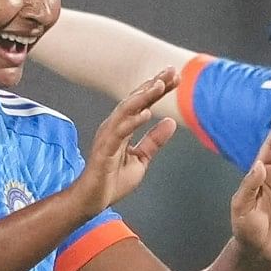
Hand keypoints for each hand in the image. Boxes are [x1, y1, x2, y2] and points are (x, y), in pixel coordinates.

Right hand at [70, 69, 179, 215]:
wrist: (93, 200)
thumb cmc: (112, 180)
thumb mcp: (141, 159)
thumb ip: (154, 141)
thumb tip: (171, 122)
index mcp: (124, 127)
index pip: (144, 103)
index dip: (159, 89)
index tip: (177, 77)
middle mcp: (115, 126)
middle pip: (136, 100)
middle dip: (153, 84)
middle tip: (171, 71)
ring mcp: (108, 136)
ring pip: (126, 110)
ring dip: (143, 96)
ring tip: (159, 85)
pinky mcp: (105, 149)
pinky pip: (120, 131)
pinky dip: (133, 120)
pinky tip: (147, 112)